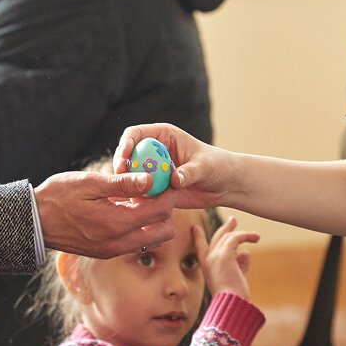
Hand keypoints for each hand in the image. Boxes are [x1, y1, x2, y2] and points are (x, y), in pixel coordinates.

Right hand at [34, 171, 175, 257]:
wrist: (34, 222)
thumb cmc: (58, 197)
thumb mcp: (89, 183)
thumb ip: (122, 184)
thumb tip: (150, 179)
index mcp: (116, 223)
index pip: (160, 211)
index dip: (168, 193)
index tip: (166, 179)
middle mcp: (118, 242)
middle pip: (164, 231)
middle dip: (166, 210)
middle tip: (155, 190)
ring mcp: (113, 250)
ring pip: (152, 239)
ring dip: (154, 221)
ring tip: (139, 199)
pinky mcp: (106, 253)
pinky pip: (135, 243)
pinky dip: (139, 227)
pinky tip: (126, 209)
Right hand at [115, 123, 239, 209]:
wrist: (224, 185)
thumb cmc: (217, 166)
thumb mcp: (205, 166)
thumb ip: (189, 172)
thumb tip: (175, 180)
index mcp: (162, 137)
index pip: (134, 135)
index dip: (125, 145)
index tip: (123, 159)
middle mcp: (153, 153)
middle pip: (127, 157)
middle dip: (121, 169)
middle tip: (120, 182)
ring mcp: (152, 172)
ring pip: (131, 178)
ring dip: (128, 187)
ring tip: (130, 198)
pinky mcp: (155, 189)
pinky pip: (141, 194)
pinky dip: (138, 201)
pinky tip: (138, 210)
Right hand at [194, 216, 258, 298]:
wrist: (232, 304)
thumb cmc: (234, 297)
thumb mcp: (236, 278)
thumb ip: (240, 265)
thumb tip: (246, 252)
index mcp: (206, 268)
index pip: (200, 248)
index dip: (199, 238)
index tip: (195, 228)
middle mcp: (208, 260)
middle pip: (215, 238)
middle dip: (224, 228)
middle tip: (233, 220)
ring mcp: (215, 256)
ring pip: (227, 237)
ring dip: (242, 233)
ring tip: (255, 235)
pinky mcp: (225, 254)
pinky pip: (236, 238)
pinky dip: (247, 236)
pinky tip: (256, 238)